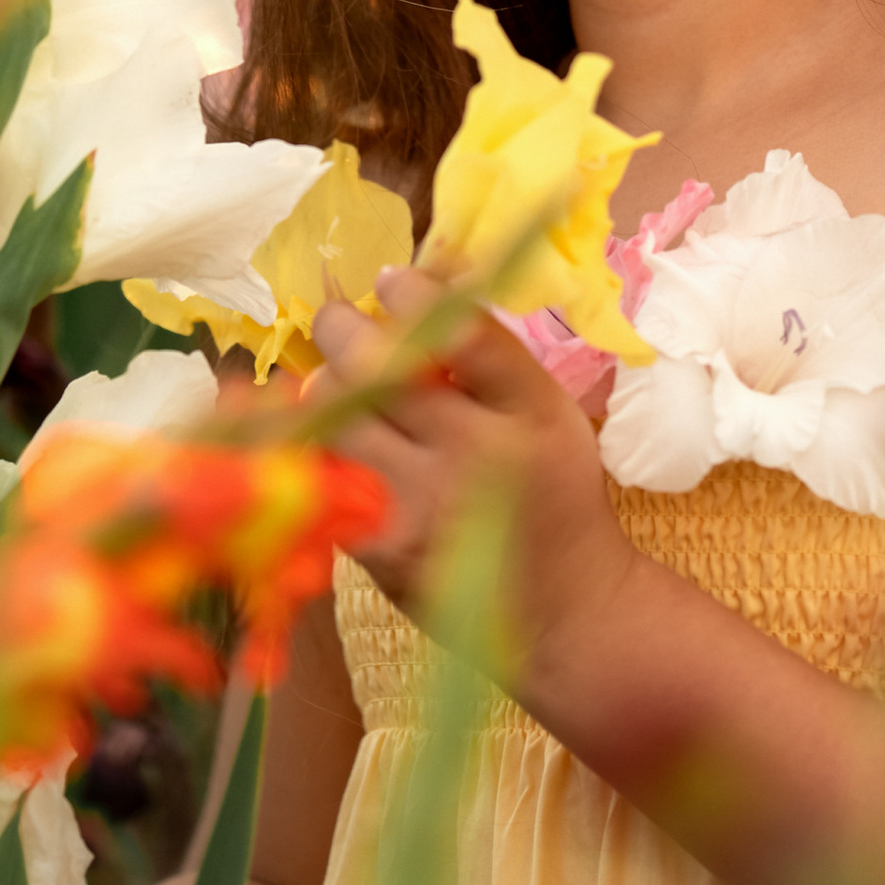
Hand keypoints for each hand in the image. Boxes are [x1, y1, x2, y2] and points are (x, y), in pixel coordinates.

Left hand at [303, 270, 635, 689]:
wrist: (563, 608)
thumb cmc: (552, 493)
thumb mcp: (548, 413)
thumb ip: (489, 356)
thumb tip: (417, 276)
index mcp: (531, 410)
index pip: (462, 330)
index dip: (411, 294)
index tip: (389, 281)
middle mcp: (476, 454)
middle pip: (380, 365)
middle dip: (344, 327)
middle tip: (340, 320)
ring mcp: (423, 504)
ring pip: (337, 413)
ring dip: (326, 385)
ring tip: (338, 382)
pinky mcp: (381, 547)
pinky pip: (324, 471)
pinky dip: (321, 444)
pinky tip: (335, 436)